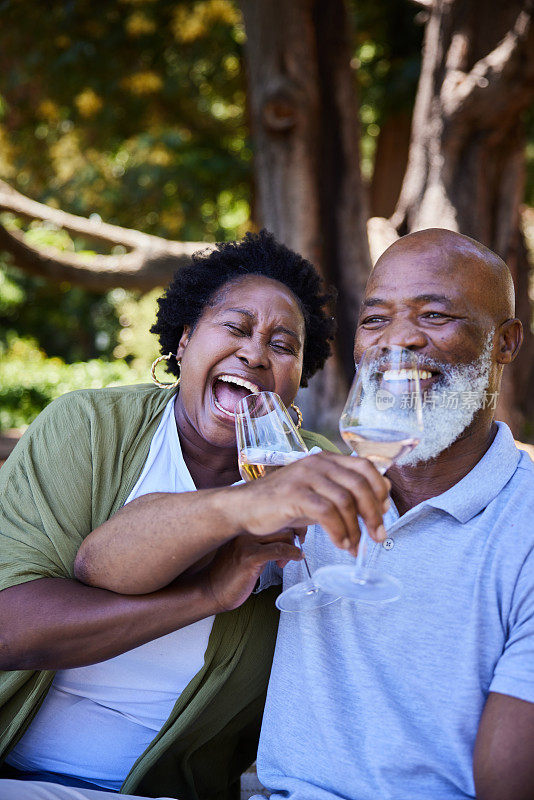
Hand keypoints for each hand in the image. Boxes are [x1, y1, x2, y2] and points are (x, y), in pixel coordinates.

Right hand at [200, 530, 302, 611]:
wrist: (210, 591)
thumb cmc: (228, 573)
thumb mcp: (245, 550)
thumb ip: (261, 540)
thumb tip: (286, 536)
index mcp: (241, 526)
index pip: (274, 514)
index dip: (291, 524)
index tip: (297, 535)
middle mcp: (242, 530)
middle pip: (281, 523)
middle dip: (294, 535)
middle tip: (295, 549)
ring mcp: (245, 543)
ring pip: (283, 534)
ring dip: (293, 546)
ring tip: (290, 558)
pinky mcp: (249, 557)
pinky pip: (279, 550)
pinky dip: (293, 553)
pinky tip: (296, 558)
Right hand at [230, 451, 389, 555]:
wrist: (243, 507)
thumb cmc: (281, 503)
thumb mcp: (317, 494)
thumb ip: (344, 493)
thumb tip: (380, 497)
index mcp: (326, 459)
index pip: (365, 467)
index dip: (380, 490)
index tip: (384, 513)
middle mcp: (317, 463)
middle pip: (360, 484)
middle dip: (374, 514)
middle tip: (378, 536)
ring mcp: (305, 477)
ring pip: (345, 500)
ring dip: (356, 528)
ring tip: (355, 546)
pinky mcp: (294, 494)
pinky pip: (326, 513)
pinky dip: (339, 531)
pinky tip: (340, 544)